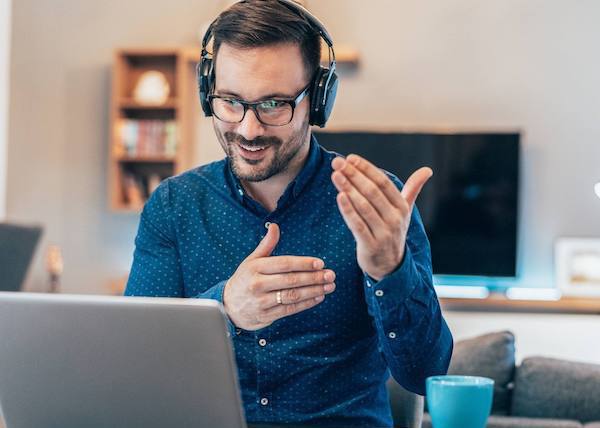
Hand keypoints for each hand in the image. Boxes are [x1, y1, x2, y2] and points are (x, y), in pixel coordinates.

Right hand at [223, 223, 335, 330]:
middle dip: (313, 278)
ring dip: (313, 291)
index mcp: (255, 268)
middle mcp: (257, 284)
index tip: (320, 263)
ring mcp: (261, 302)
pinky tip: (318, 298)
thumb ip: (266, 245)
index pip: (284, 264)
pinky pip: (289, 310)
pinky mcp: (265, 316)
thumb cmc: (245, 279)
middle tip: (330, 275)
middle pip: (291, 281)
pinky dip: (306, 304)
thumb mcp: (252, 260)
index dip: (303, 263)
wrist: (228, 306)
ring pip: (292, 296)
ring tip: (329, 287)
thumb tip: (275, 226)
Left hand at [331, 154, 431, 280]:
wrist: (390, 266)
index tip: (350, 158)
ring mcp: (383, 233)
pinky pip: (357, 225)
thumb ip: (413, 189)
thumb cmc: (393, 232)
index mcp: (402, 207)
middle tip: (337, 163)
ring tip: (335, 175)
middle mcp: (395, 219)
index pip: (383, 183)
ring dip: (348, 189)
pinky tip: (339, 196)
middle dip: (354, 175)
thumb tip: (427, 170)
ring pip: (364, 207)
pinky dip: (348, 210)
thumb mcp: (404, 211)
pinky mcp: (370, 245)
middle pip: (372, 192)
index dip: (367, 169)